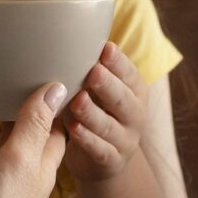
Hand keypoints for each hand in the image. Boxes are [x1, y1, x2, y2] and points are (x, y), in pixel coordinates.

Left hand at [61, 41, 152, 182]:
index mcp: (134, 90)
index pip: (129, 74)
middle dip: (108, 85)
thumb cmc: (95, 112)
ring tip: (77, 101)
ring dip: (93, 113)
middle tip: (92, 71)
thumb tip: (62, 36)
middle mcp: (135, 114)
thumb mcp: (96, 90)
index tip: (105, 48)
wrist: (103, 160)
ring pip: (109, 125)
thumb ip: (88, 70)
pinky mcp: (111, 161)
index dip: (118, 62)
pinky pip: (100, 150)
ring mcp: (125, 139)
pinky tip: (73, 129)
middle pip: (123, 99)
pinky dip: (87, 140)